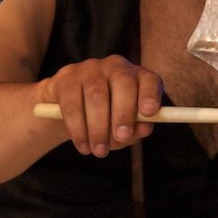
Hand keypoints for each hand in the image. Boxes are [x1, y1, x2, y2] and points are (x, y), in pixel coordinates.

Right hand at [38, 56, 162, 156]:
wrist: (68, 110)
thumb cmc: (106, 118)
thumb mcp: (124, 126)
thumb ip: (137, 128)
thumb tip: (145, 128)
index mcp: (137, 77)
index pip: (149, 79)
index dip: (150, 93)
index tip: (148, 113)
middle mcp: (115, 66)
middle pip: (123, 82)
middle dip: (123, 112)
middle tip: (121, 137)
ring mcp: (90, 69)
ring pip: (96, 95)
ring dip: (98, 128)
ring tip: (100, 150)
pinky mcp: (66, 78)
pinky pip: (72, 104)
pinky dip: (78, 129)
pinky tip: (83, 145)